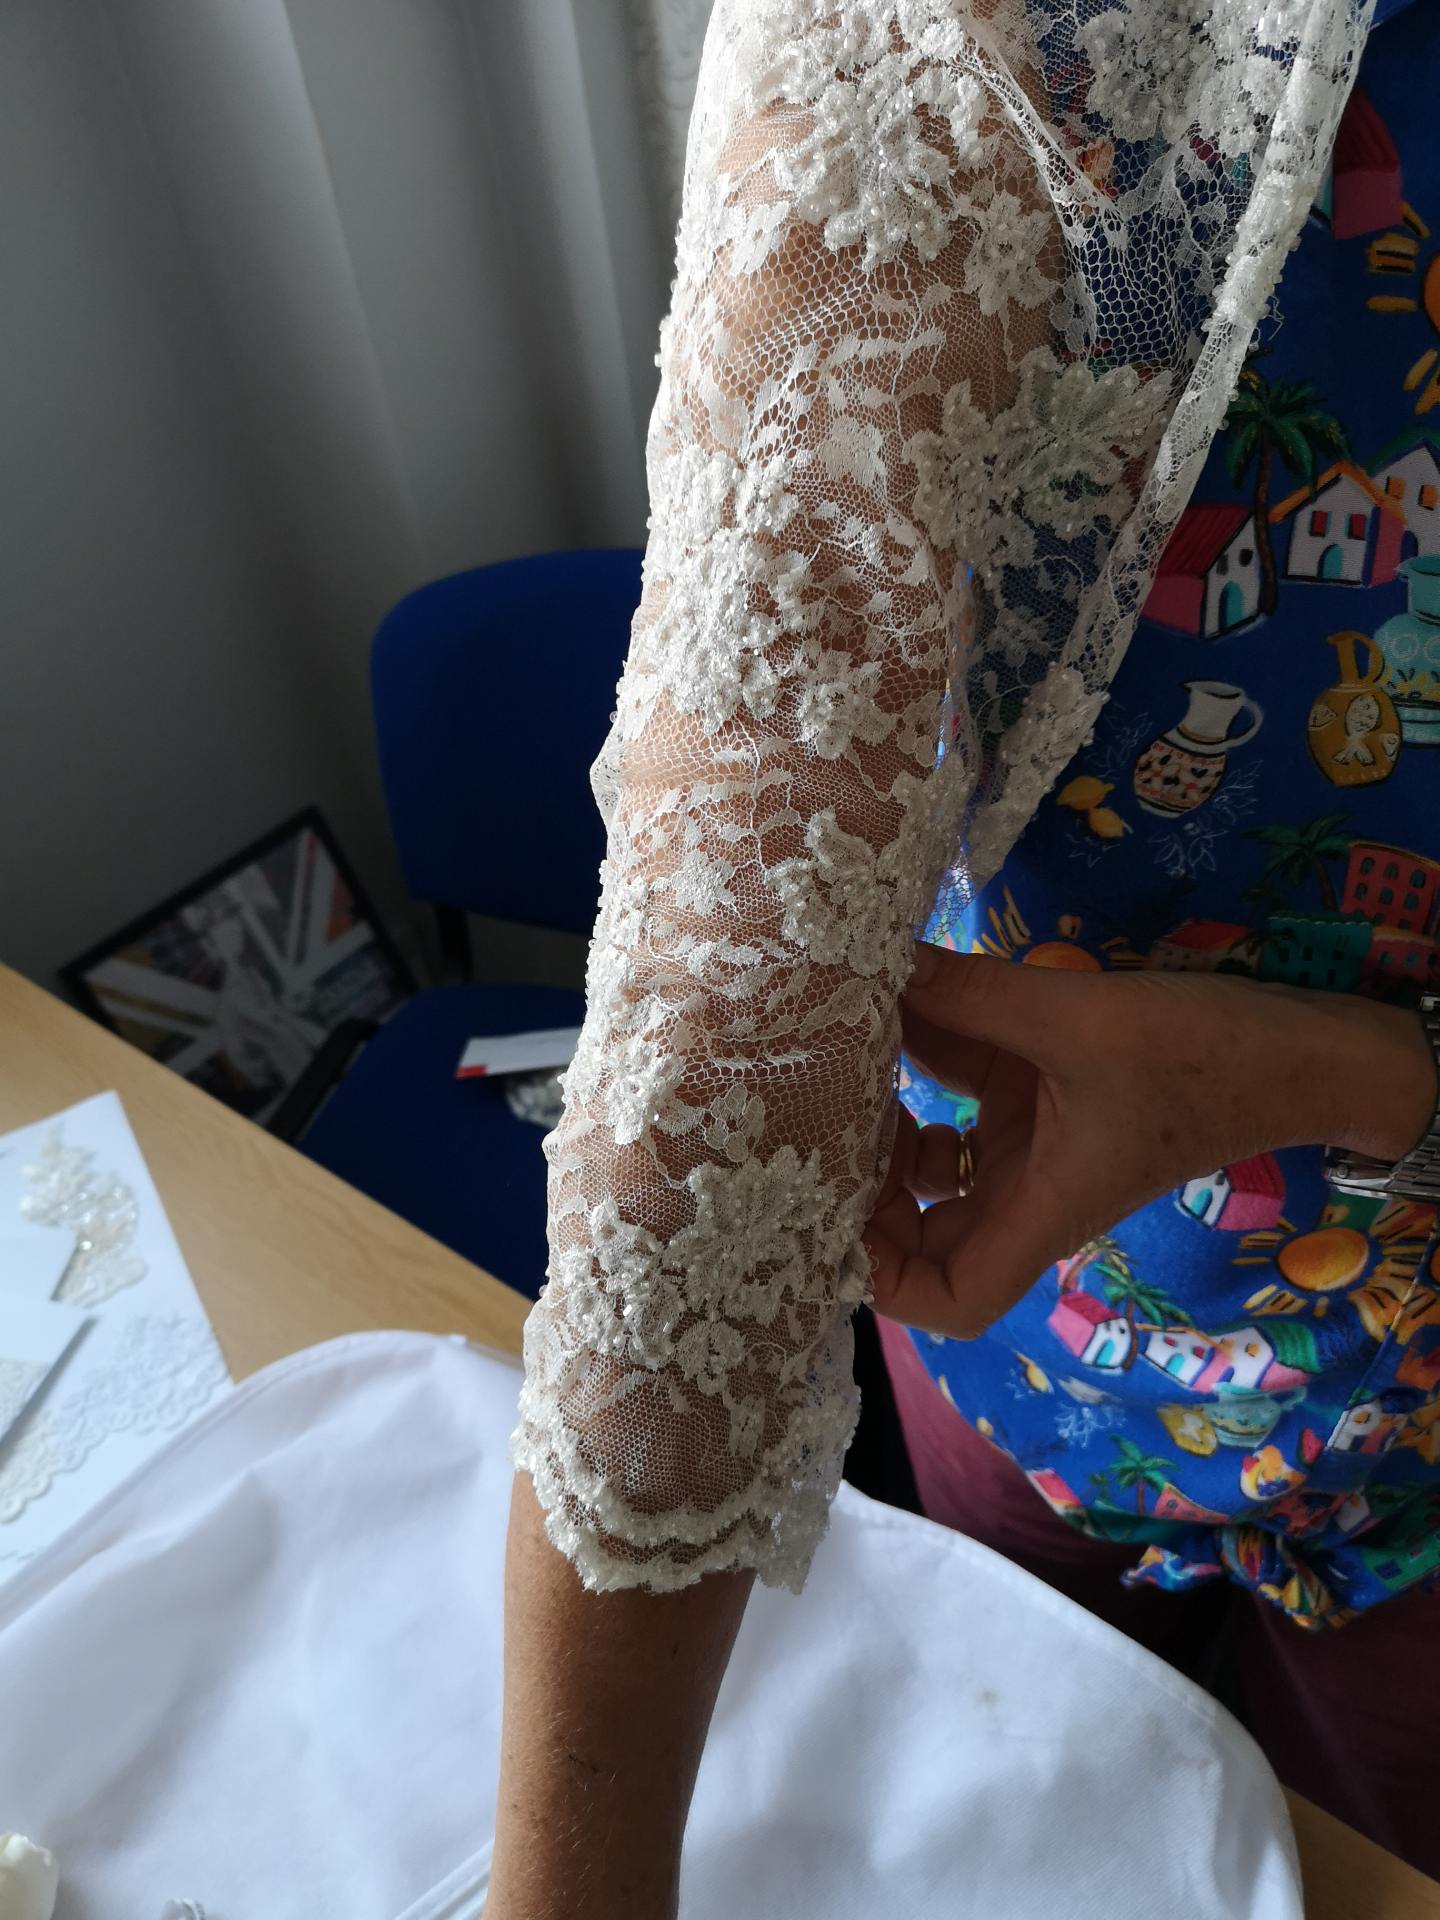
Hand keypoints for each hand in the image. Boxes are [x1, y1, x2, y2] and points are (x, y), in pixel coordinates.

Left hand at [864, 946, 1436, 1340]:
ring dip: (888, 1121)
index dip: (881, 1276)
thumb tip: (874, 964)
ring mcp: (1032, 1147)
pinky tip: (893, 1009)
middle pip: (923, 1237)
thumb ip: (973, 995)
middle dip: (865, 1190)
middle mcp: (1027, 1192)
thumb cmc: (1205, 1057)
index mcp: (1042, 1211)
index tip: (832, 1211)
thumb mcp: (1080, 1021)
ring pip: (934, 1162)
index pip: (949, 1300)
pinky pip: (962, 1094)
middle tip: (820, 1120)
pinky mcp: (1042, 1099)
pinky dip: (924, 1059)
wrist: (1304, 1049)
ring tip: (846, 1061)